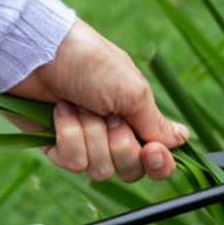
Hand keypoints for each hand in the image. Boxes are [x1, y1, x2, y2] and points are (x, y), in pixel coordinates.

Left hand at [10, 20, 188, 182]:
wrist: (40, 53)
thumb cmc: (91, 62)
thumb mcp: (132, 91)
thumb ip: (156, 123)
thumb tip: (183, 139)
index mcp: (137, 119)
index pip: (156, 160)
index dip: (158, 164)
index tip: (151, 151)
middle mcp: (113, 135)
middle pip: (130, 171)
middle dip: (119, 145)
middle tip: (109, 117)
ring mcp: (85, 142)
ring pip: (100, 170)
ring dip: (91, 135)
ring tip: (79, 106)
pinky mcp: (57, 146)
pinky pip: (72, 163)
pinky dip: (68, 135)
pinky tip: (60, 112)